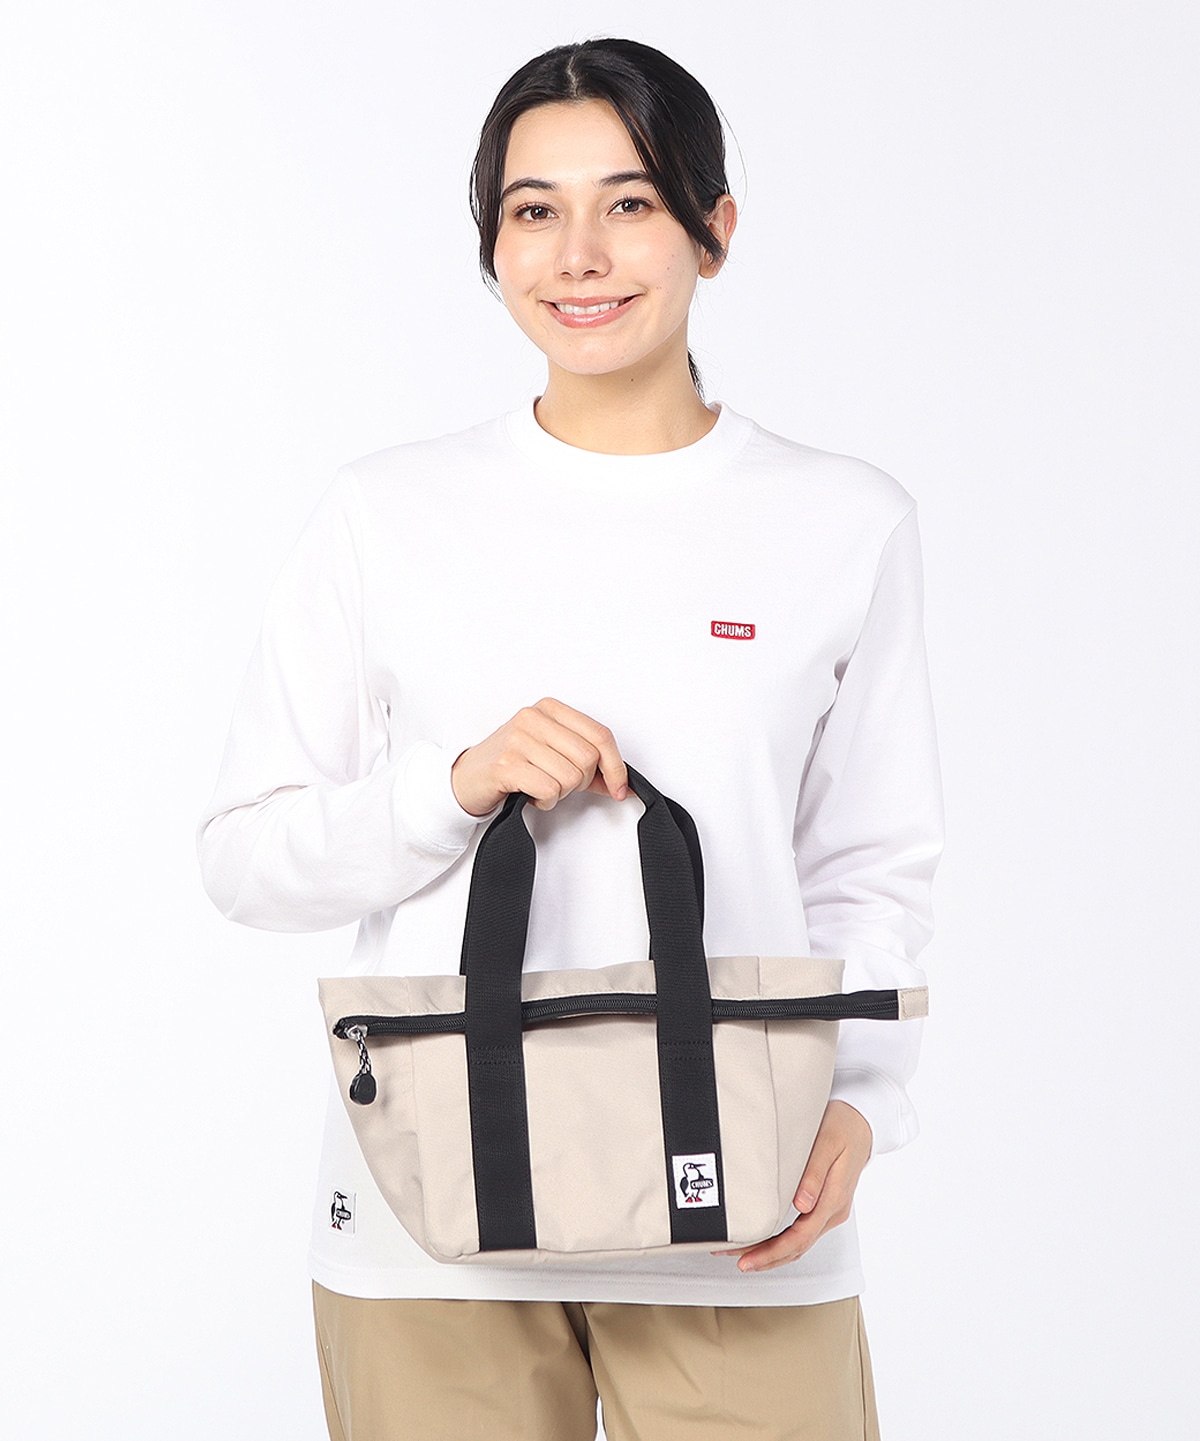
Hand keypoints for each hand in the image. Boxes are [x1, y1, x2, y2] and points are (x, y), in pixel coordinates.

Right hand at [451, 697, 629, 816]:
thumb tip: (624, 785)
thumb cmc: (512, 765)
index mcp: (550, 709)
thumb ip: (590, 767)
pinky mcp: (506, 765)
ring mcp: (518, 739)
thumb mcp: (553, 756)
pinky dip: (545, 802)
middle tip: (559, 784)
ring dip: (560, 794)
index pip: (600, 735)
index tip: (620, 789)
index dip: (616, 767)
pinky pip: (550, 790)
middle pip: (588, 758)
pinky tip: (531, 795)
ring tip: (540, 787)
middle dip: (581, 782)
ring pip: (571, 777)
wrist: (466, 778)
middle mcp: (533, 718)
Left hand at [712, 1100, 872, 1272]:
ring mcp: (830, 1210)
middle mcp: (833, 1210)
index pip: (800, 1237)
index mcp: (834, 1199)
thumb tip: (802, 1204)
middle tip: (738, 1262)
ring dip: (774, 1254)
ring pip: (801, 1243)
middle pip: (799, 1247)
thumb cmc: (842, 1126)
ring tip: (744, 1256)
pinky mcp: (825, 1205)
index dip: (772, 1252)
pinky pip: (803, 1232)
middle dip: (767, 1258)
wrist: (861, 1122)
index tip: (748, 1259)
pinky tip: (766, 1243)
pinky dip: (783, 1243)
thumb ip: (814, 1174)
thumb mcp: (827, 1143)